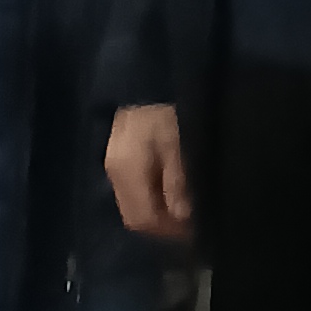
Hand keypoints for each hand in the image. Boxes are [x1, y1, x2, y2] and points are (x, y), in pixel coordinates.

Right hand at [108, 103, 195, 239]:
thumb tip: (182, 217)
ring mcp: (113, 164)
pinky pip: (134, 189)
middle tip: (193, 224)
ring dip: (159, 211)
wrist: (151, 77)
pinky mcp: (120, 157)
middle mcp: (113, 172)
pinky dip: (153, 197)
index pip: (141, 219)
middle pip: (134, 216)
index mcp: (126, 171)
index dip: (169, 232)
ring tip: (185, 208)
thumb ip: (179, 182)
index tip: (196, 232)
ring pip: (134, 203)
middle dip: (164, 225)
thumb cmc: (169, 111)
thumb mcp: (182, 144)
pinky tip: (171, 191)